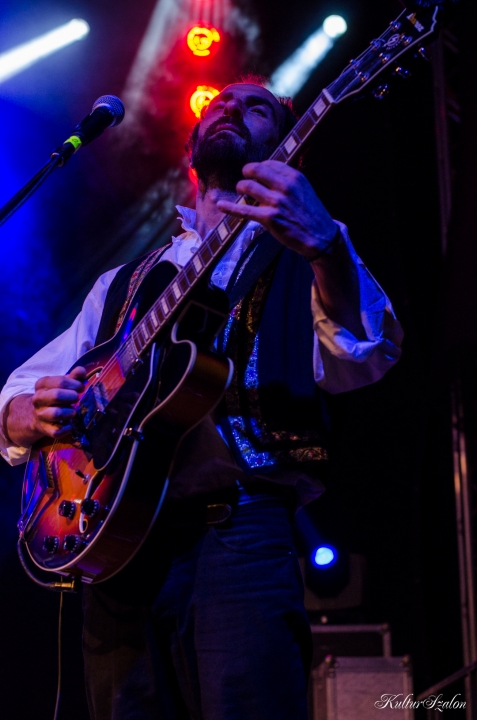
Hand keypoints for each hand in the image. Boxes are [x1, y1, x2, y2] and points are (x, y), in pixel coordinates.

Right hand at [28, 366, 86, 439]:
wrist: (37, 415)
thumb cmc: (55, 396)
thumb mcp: (62, 384)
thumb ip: (74, 376)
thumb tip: (82, 371)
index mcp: (42, 385)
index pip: (60, 381)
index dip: (75, 384)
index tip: (81, 387)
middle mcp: (38, 399)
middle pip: (57, 395)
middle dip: (72, 396)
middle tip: (77, 398)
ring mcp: (40, 415)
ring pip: (56, 414)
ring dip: (69, 412)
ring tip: (73, 411)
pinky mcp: (45, 429)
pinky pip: (57, 431)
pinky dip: (67, 428)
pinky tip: (70, 424)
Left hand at [216, 160, 337, 259]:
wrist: (320, 237)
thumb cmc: (311, 215)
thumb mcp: (304, 191)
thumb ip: (288, 181)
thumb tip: (268, 175)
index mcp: (295, 177)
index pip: (269, 164)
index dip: (259, 168)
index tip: (255, 173)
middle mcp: (285, 186)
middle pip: (255, 170)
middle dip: (246, 173)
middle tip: (244, 179)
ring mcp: (276, 202)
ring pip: (248, 187)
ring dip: (241, 188)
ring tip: (241, 192)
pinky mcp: (269, 218)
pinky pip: (244, 210)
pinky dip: (229, 207)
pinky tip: (220, 205)